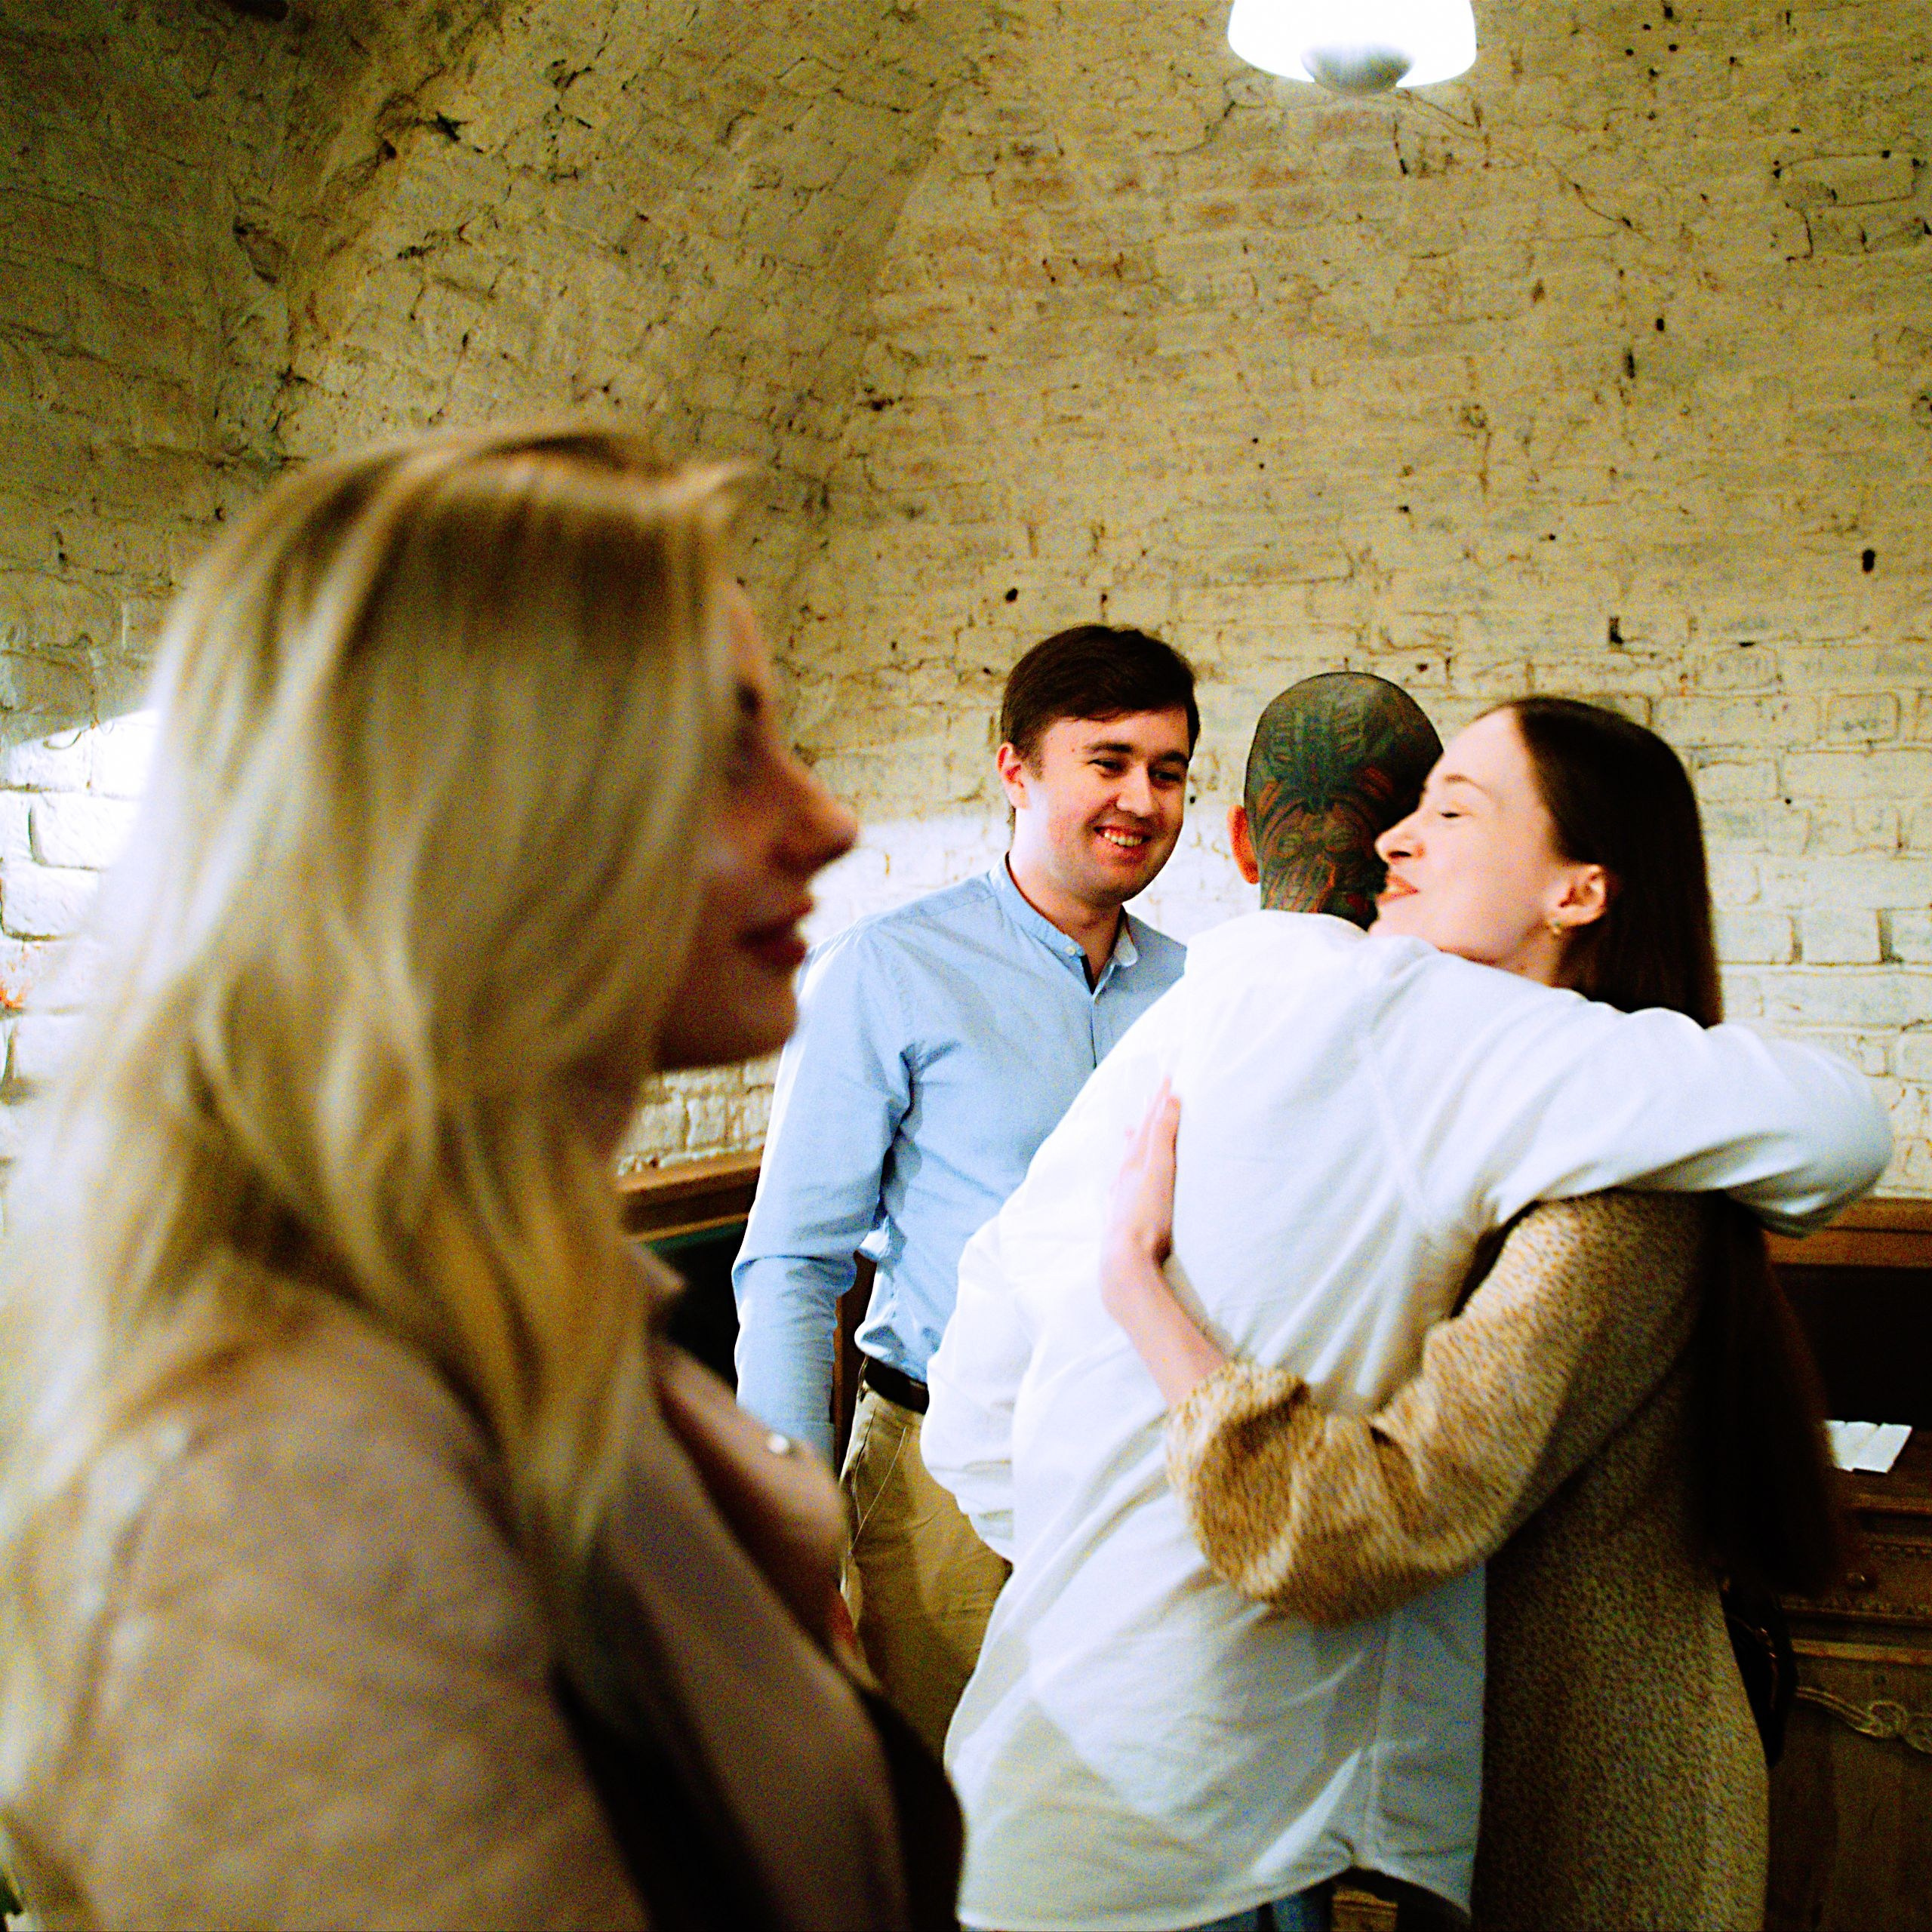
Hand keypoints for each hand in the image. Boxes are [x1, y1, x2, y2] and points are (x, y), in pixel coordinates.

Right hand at [1098, 1079, 1227, 1403]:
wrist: (1123, 1275)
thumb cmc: (1128, 1275)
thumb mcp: (1130, 1258)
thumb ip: (1135, 1253)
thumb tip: (1132, 1259)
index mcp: (1121, 1197)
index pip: (1130, 1162)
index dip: (1135, 1140)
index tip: (1136, 1124)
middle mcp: (1126, 1181)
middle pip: (1140, 1139)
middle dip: (1148, 1113)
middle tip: (1157, 1084)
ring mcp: (1137, 1175)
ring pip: (1149, 1131)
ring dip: (1157, 1105)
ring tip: (1166, 1082)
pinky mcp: (1150, 1171)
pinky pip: (1158, 1133)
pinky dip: (1162, 1112)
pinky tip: (1173, 1094)